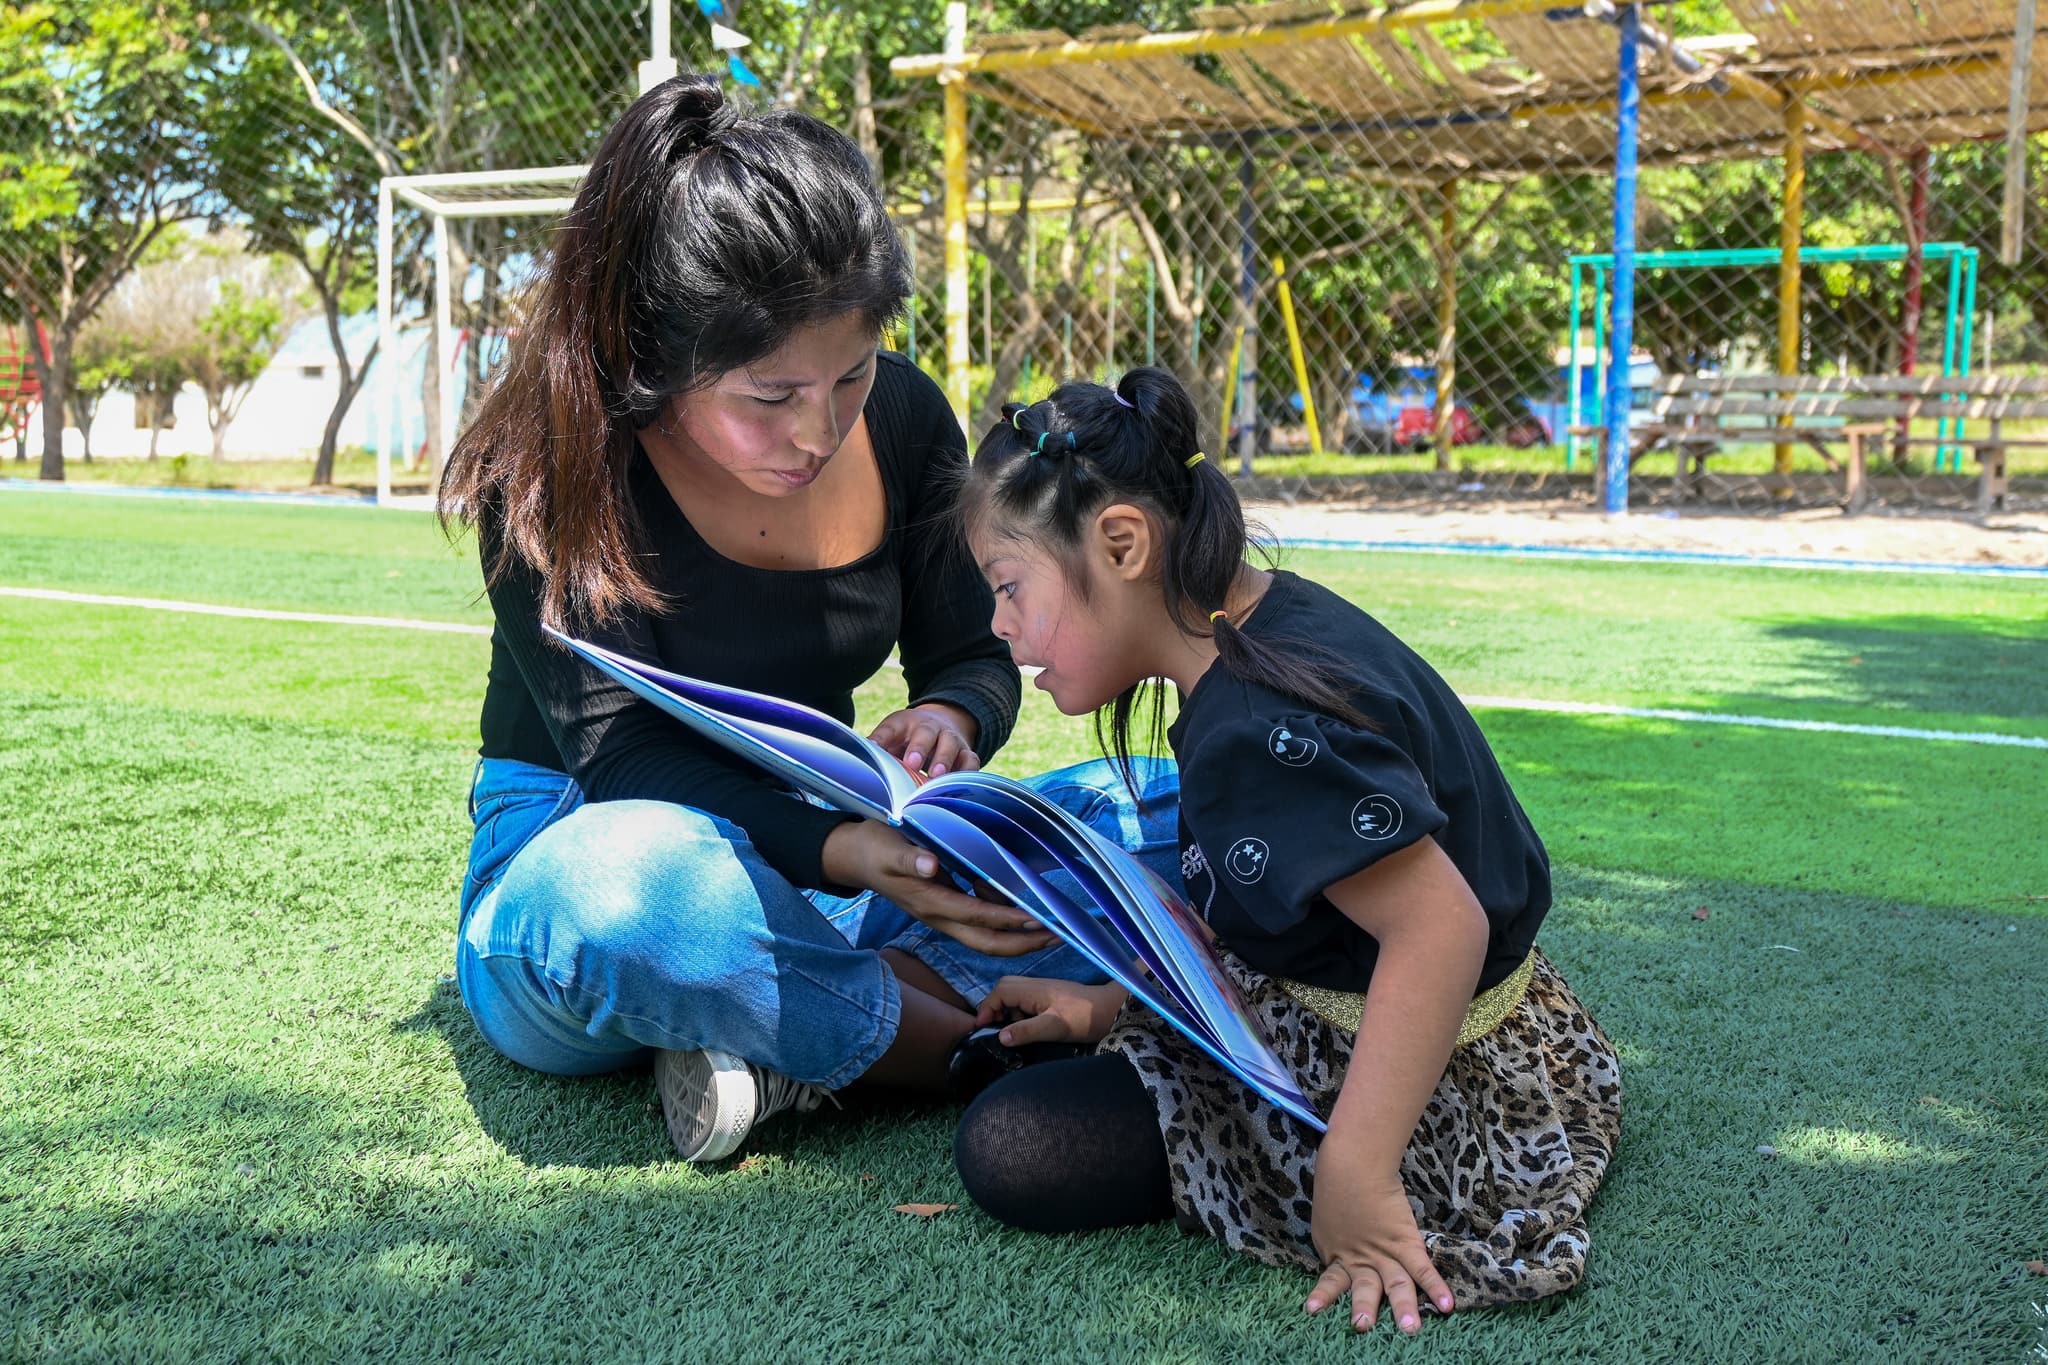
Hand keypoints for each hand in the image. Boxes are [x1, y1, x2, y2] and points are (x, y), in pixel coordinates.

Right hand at [821, 819, 1053, 956]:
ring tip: (1049, 925)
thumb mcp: (888, 848)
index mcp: (930, 902)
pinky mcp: (944, 908)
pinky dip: (1002, 916)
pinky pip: (979, 921)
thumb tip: (930, 865)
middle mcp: (939, 915)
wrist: (854, 856)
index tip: (1038, 920)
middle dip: (1024, 943)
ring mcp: (942, 914)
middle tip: (1059, 936)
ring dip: (1017, 934)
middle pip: (987, 942)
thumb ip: (909, 858)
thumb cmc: (874, 847)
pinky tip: (1017, 903)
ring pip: (986, 936)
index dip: (1009, 921)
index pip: (978, 917)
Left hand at [868, 703, 978, 780]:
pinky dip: (967, 772)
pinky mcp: (966, 753)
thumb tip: (854, 764)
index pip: (891, 727)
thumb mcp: (891, 738)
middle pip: (926, 734)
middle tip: (912, 764)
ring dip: (944, 760)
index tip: (876, 749)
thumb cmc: (907, 740)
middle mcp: (930, 727)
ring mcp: (950, 739)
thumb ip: (877, 748)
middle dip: (919, 748)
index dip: (883, 738)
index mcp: (904, 723)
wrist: (941, 725)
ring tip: (936, 777)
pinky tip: (958, 787)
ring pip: (951, 745)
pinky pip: (971, 760)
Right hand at [975, 975, 1128, 1045]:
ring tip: (1012, 1031)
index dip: (986, 1008)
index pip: (999, 992)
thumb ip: (1027, 1031)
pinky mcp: (1050, 998)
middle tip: (995, 1029)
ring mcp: (1044, 991)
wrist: (1113, 1010)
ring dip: (1007, 1011)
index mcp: (1033, 990)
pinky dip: (1020, 1013)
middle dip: (994, 1008)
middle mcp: (1036, 986)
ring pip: (1014, 995)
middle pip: (1004, 989)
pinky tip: (1028, 1028)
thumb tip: (1000, 1036)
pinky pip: (1026, 1001)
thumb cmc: (1086, 1018)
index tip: (982, 1027)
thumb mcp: (1055, 1027)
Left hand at [1304, 1160, 1454, 1334]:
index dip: (1323, 1296)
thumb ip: (1335, 1234)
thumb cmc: (1336, 1181)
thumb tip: (1342, 1239)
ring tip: (1409, 1329)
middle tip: (1361, 1326)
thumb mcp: (1326, 1215)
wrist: (1355, 1161)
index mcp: (1336, 1250)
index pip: (1332, 1280)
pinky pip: (1422, 1267)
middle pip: (1364, 1288)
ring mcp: (1384, 1250)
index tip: (1312, 1310)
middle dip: (1364, 1309)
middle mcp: (1360, 1256)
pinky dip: (1436, 1286)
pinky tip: (1448, 1305)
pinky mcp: (1405, 1240)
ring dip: (1403, 1307)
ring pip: (1396, 1284)